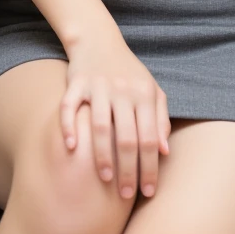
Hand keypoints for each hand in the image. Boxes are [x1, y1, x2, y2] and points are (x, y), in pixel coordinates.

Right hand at [62, 29, 170, 199]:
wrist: (99, 39)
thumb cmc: (129, 72)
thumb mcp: (151, 90)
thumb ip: (160, 119)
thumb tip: (164, 152)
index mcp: (144, 94)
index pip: (150, 138)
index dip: (150, 167)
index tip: (148, 191)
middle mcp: (123, 90)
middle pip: (127, 137)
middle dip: (128, 170)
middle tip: (125, 194)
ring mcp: (98, 85)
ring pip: (100, 126)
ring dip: (102, 155)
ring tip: (105, 178)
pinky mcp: (77, 82)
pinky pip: (70, 106)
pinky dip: (69, 126)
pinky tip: (72, 147)